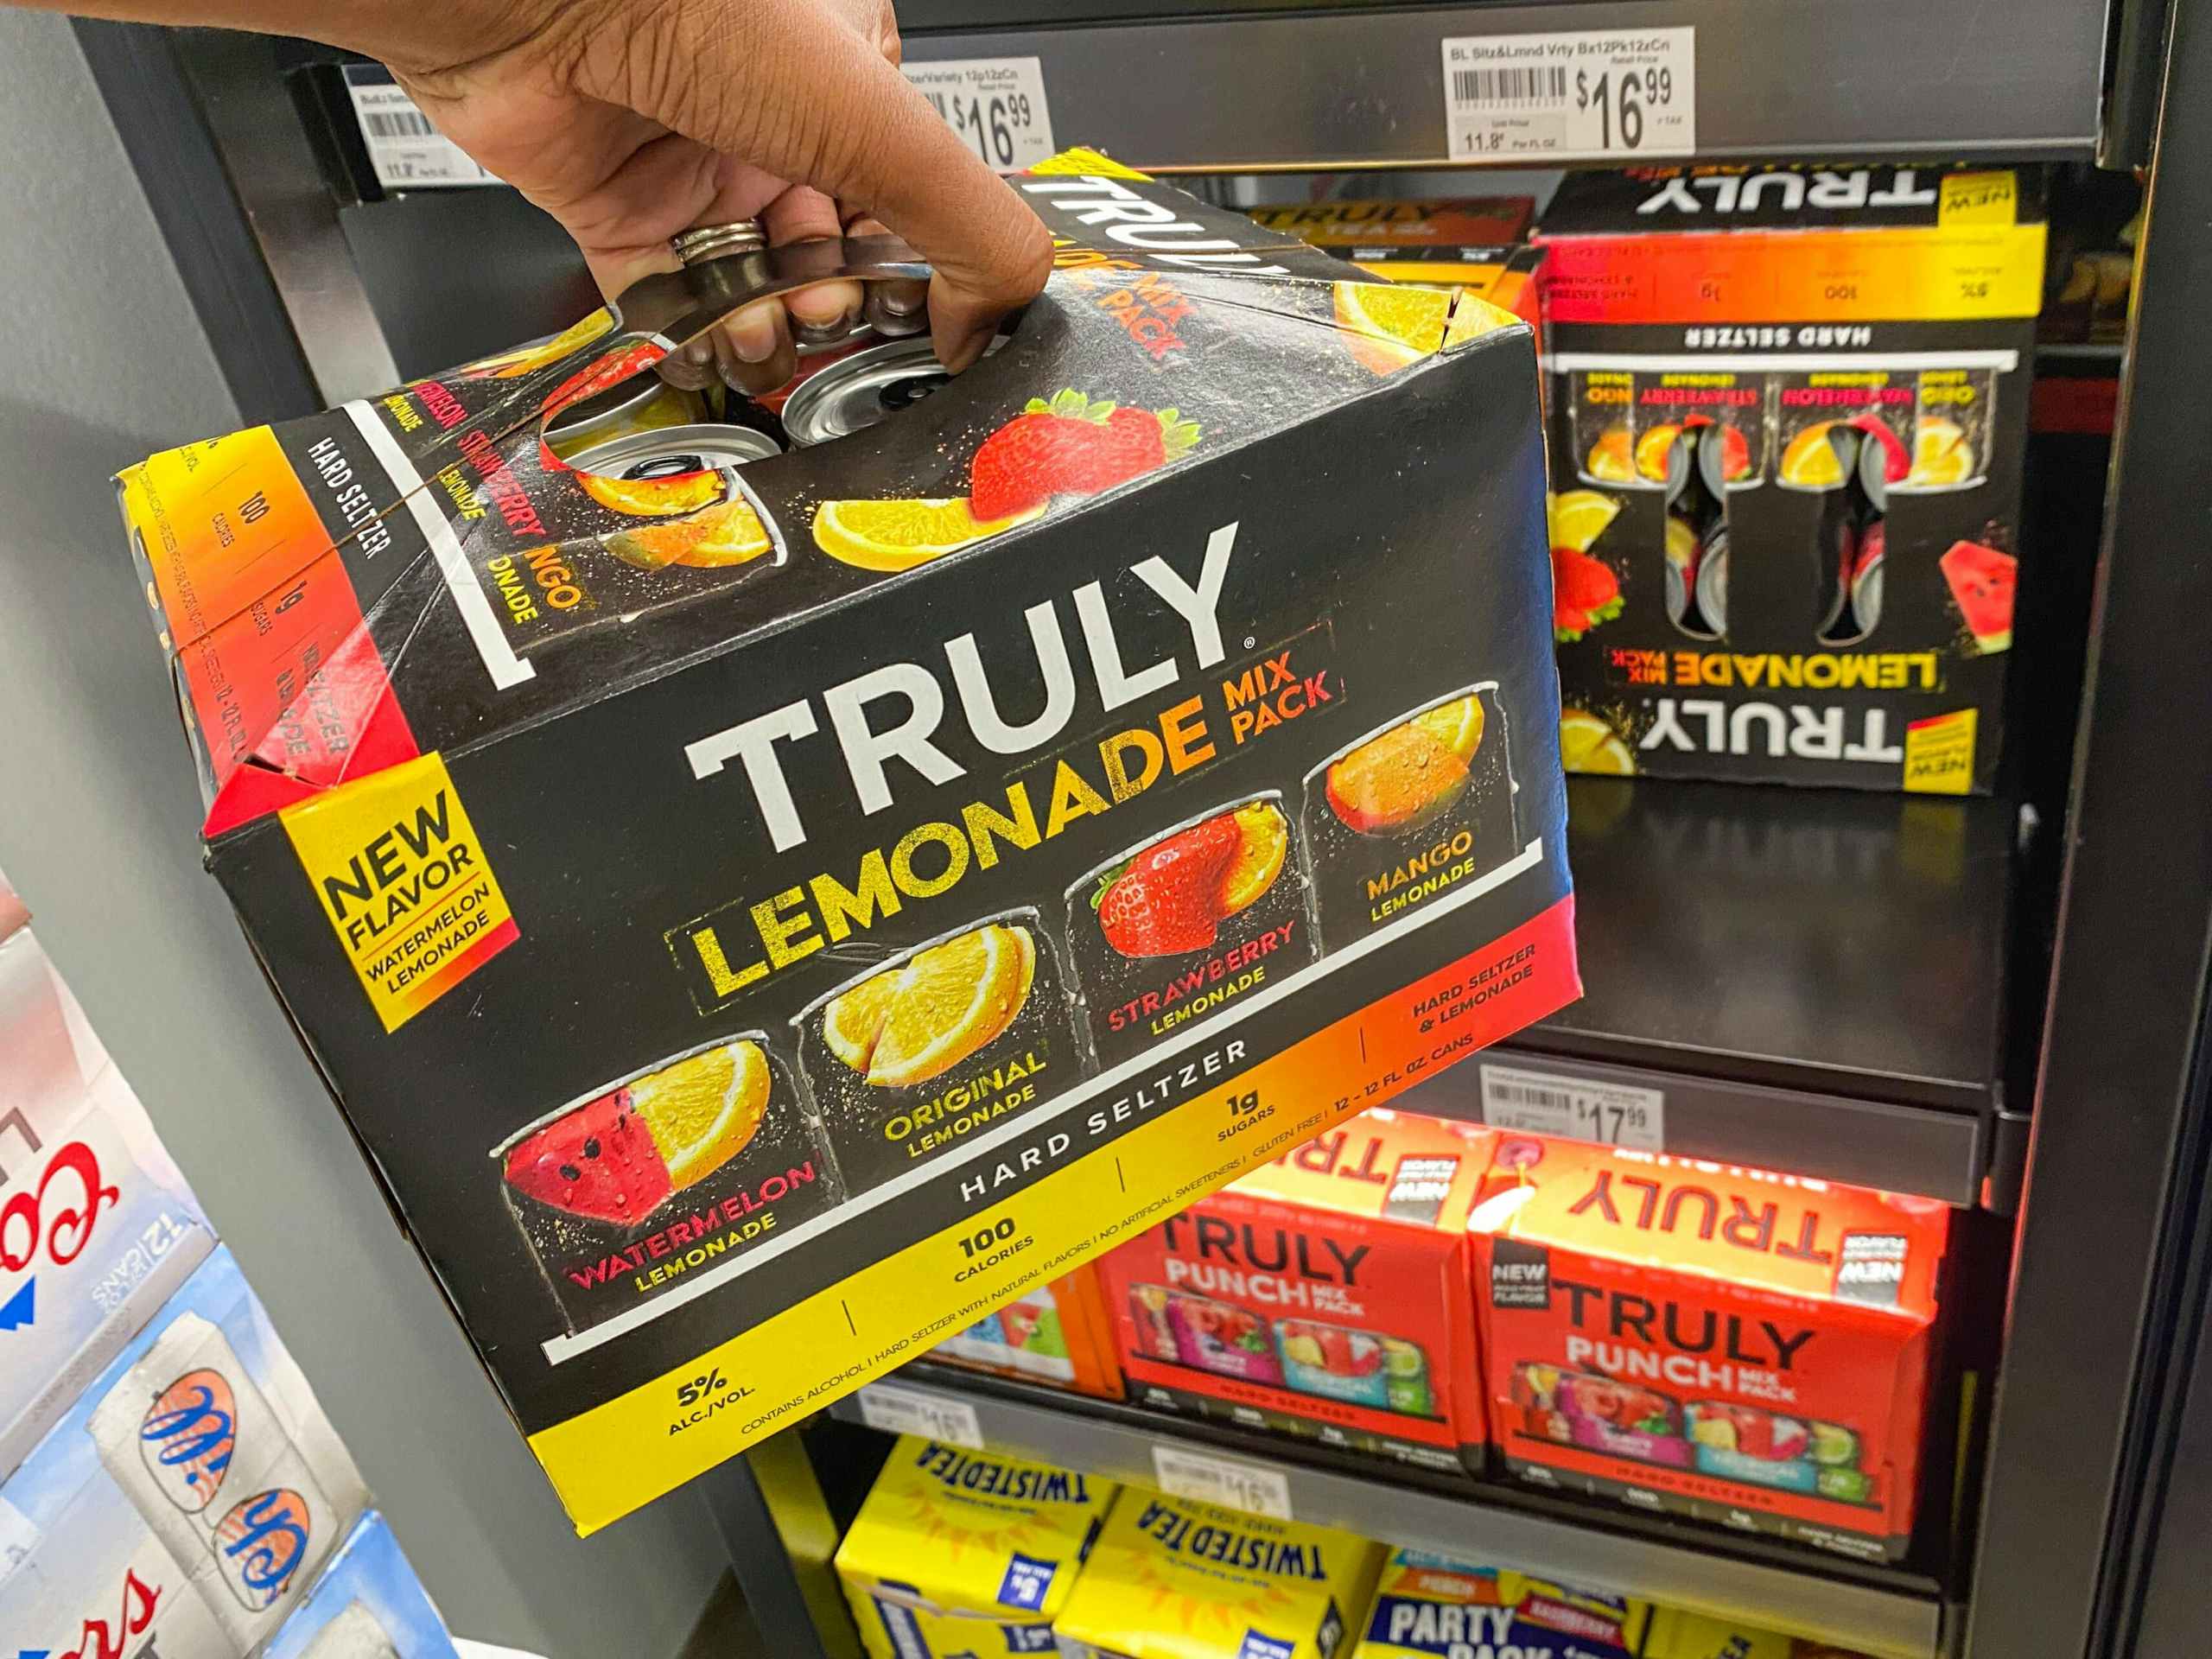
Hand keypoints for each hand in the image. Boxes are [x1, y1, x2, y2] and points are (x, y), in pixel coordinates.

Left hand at [387, 0, 1051, 388]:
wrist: (539, 2)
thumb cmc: (703, 16)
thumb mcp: (886, 129)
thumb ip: (974, 233)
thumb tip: (992, 327)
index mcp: (848, 74)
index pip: (904, 197)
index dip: (912, 267)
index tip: (917, 319)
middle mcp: (770, 115)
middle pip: (828, 250)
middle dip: (833, 302)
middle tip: (826, 314)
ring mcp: (689, 159)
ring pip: (751, 281)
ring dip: (767, 329)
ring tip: (765, 332)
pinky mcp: (613, 202)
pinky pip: (665, 295)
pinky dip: (690, 334)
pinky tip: (712, 348)